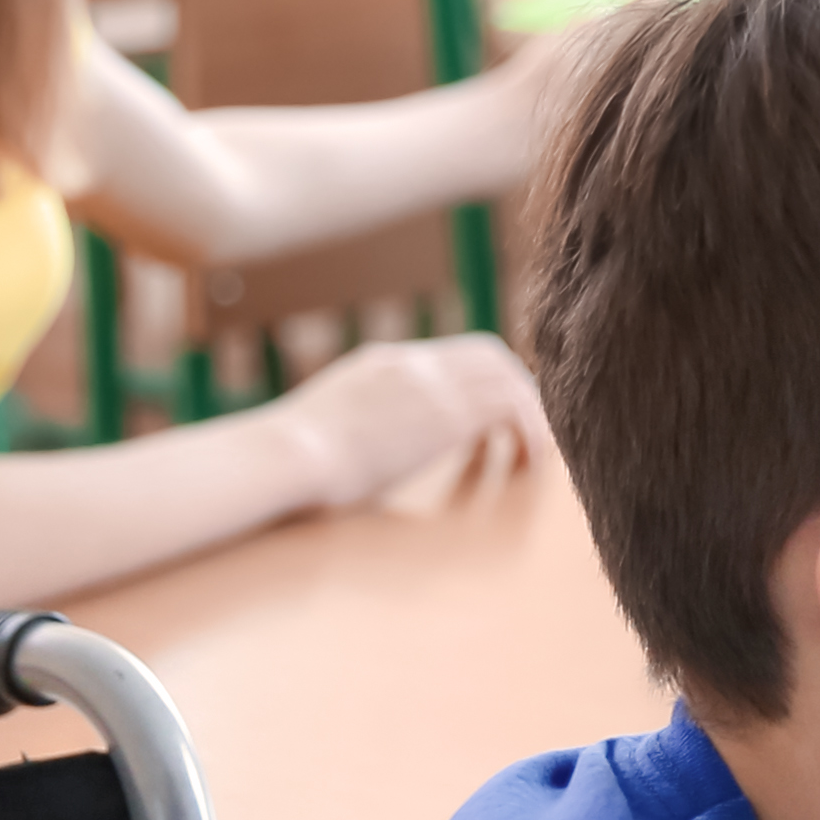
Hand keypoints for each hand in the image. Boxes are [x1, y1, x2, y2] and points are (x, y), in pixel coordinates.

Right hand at [283, 335, 541, 512]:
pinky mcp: (446, 414)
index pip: (451, 354)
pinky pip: (513, 409)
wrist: (285, 455)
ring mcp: (430, 383)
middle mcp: (411, 364)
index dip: (482, 380)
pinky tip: (528, 466)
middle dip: (516, 388)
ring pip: (507, 378)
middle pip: (488, 353)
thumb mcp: (326, 429)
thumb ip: (354, 428)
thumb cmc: (291, 461)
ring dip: (529, 415)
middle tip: (527, 429)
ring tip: (534, 453)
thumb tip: (359, 455)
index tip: (496, 413)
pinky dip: (530, 434)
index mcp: (381, 363)